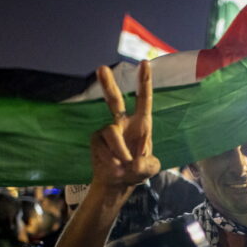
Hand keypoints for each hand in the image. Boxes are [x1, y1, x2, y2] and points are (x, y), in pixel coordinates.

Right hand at [91, 61, 160, 189]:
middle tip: (101, 68)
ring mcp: (108, 130)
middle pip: (115, 101)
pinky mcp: (96, 139)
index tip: (144, 63)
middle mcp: (123, 123)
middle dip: (108, 85)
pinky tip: (114, 166)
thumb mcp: (150, 168)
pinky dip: (110, 158)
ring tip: (124, 166)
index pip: (143, 100)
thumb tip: (133, 160)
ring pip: (111, 132)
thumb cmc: (137, 170)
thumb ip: (147, 163)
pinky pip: (102, 145)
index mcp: (141, 124)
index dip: (144, 82)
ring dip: (119, 151)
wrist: (117, 182)